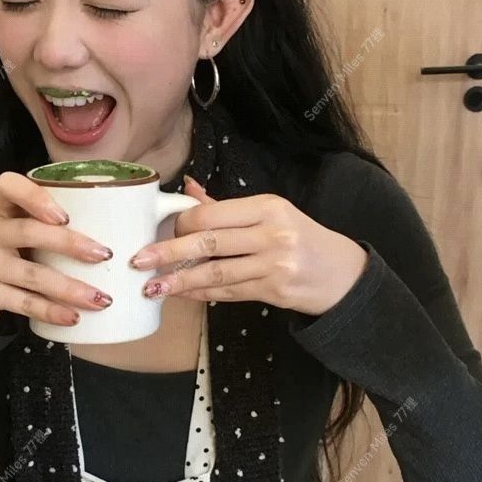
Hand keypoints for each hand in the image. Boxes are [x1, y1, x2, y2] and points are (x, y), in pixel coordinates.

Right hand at [0, 171, 115, 329]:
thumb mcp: (16, 227)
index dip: (35, 196)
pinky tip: (73, 317)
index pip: (7, 185)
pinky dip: (51, 311)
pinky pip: (23, 303)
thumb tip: (114, 224)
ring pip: (31, 274)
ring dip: (70, 288)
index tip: (66, 215)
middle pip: (27, 232)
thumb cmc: (7, 251)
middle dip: (69, 244)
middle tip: (104, 255)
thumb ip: (47, 221)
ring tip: (101, 298)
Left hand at [128, 175, 368, 315]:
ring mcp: (275, 264)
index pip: (211, 213)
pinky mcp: (275, 292)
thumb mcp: (268, 213)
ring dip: (179, 281)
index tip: (161, 231)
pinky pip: (228, 292)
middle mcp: (271, 233)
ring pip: (215, 272)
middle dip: (169, 253)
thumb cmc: (300, 237)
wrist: (343, 274)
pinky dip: (201, 293)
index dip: (181, 224)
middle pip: (209, 242)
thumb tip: (186, 187)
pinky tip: (181, 294)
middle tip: (139, 260)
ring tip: (151, 286)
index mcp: (266, 206)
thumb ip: (224, 205)